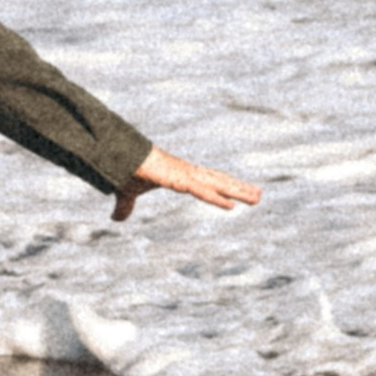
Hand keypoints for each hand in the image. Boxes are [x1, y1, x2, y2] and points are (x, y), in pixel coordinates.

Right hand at [111, 145, 261, 223]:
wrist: (116, 157)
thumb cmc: (125, 171)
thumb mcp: (127, 194)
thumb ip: (125, 207)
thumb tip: (116, 218)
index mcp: (180, 175)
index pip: (208, 181)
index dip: (224, 187)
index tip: (240, 192)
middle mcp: (187, 173)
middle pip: (219, 181)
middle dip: (239, 188)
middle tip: (259, 195)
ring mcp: (184, 174)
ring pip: (217, 185)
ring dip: (237, 192)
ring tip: (257, 198)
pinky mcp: (177, 179)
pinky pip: (201, 191)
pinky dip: (216, 199)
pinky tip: (231, 206)